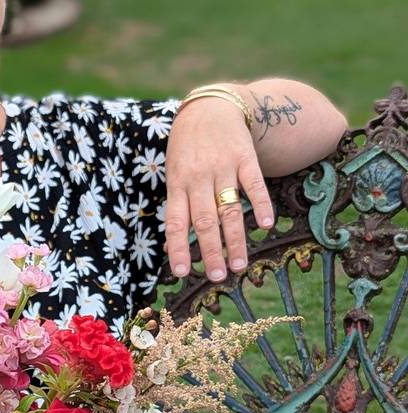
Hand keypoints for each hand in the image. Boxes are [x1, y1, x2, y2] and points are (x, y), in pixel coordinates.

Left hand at [163, 97, 274, 280]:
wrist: (210, 106)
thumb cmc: (187, 148)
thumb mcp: (174, 173)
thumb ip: (178, 206)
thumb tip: (174, 246)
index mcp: (177, 184)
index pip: (176, 222)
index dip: (178, 248)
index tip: (182, 273)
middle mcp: (199, 178)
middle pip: (206, 221)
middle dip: (211, 252)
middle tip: (218, 277)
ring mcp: (223, 168)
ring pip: (230, 209)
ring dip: (236, 240)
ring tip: (240, 265)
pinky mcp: (245, 158)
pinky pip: (255, 184)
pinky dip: (261, 204)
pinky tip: (267, 225)